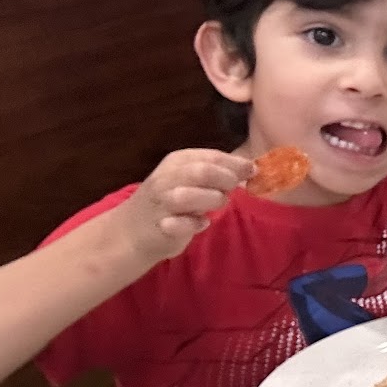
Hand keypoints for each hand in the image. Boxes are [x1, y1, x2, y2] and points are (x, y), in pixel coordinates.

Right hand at [114, 149, 252, 265]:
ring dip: (210, 200)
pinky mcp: (160, 226)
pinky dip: (194, 224)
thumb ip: (218, 172)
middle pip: (202, 172)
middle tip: (232, 189)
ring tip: (217, 205)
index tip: (253, 171)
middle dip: (225, 179)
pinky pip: (180, 224)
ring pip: (187, 196)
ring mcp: (161, 202)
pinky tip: (201, 224)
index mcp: (178, 161)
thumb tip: (251, 168)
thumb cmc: (172, 202)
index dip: (236, 164)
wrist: (133, 230)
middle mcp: (167, 178)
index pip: (211, 156)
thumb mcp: (192, 179)